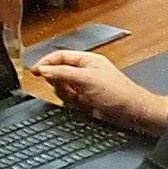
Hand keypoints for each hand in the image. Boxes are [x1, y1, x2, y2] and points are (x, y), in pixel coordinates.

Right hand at [29, 49, 167, 136]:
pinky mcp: (87, 98)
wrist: (133, 112)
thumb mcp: (86, 79)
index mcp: (86, 60)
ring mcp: (86, 85)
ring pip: (63, 87)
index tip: (34, 71)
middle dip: (58, 82)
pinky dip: (73, 102)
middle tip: (64, 88)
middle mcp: (85, 71)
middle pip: (59, 72)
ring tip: (79, 98)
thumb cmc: (118, 93)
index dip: (46, 62)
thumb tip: (43, 69)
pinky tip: (84, 105)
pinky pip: (71, 99)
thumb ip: (63, 73)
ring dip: (67, 94)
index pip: (59, 56)